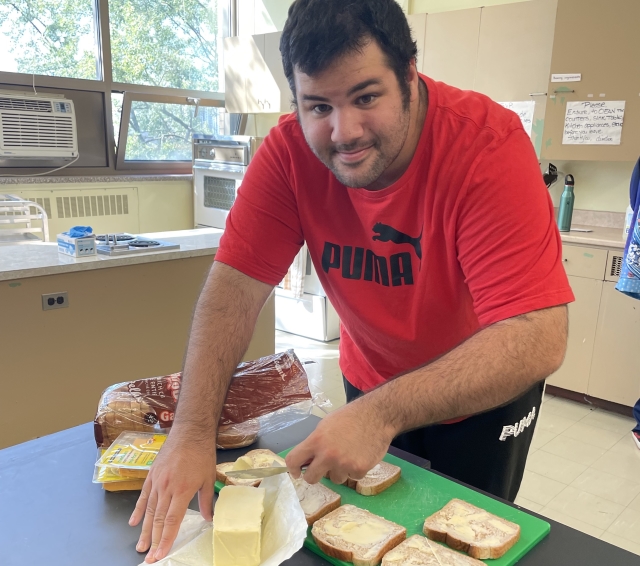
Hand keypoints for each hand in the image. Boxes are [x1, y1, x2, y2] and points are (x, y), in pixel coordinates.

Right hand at [129, 431, 215, 562]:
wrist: (190, 431)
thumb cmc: (202, 454)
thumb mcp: (209, 478)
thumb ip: (207, 501)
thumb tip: (208, 519)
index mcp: (183, 491)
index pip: (171, 521)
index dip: (165, 540)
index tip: (160, 554)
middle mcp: (167, 488)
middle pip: (157, 520)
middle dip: (153, 541)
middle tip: (148, 558)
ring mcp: (157, 481)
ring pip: (149, 511)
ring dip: (144, 530)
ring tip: (140, 546)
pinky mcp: (152, 475)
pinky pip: (144, 496)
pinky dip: (138, 510)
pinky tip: (133, 523)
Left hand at [285, 398, 396, 484]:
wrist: (376, 416)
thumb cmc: (350, 417)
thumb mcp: (326, 425)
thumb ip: (315, 443)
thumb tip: (307, 459)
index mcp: (316, 441)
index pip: (293, 460)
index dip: (293, 468)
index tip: (297, 472)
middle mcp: (327, 455)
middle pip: (311, 478)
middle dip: (315, 475)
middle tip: (322, 469)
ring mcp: (343, 464)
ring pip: (335, 479)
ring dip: (339, 471)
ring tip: (348, 455)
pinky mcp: (359, 470)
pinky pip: (352, 477)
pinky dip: (355, 469)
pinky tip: (360, 455)